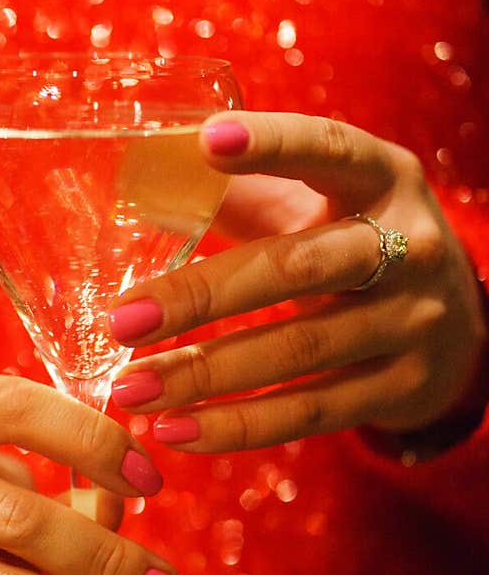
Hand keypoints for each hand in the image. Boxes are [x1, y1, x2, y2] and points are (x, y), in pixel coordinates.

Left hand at [108, 112, 486, 451]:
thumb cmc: (349, 241)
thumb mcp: (314, 201)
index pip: (329, 149)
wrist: (452, 324)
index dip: (273, 144)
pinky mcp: (401, 388)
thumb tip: (136, 176)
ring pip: (296, 351)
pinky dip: (237, 426)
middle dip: (200, 297)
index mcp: (382, 178)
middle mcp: (409, 246)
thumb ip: (237, 188)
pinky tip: (176, 432)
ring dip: (203, 375)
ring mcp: (412, 322)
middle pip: (296, 268)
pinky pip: (309, 413)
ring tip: (129, 390)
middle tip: (121, 320)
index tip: (205, 142)